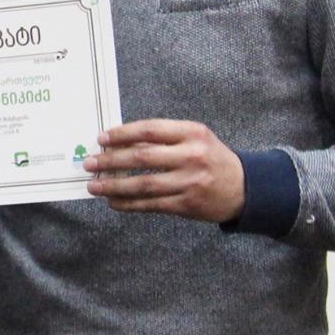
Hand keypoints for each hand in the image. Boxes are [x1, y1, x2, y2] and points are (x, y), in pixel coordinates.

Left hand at [84, 119, 245, 222]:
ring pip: (143, 185)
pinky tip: (113, 202)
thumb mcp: (195, 139)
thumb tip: (120, 143)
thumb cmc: (211, 158)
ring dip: (114, 186)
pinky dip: (129, 204)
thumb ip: (163, 138)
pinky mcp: (187, 205)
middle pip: (142, 158)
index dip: (122, 134)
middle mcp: (192, 156)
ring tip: (94, 186)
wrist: (244, 188)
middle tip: (89, 163)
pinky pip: (151, 205)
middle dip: (111, 161)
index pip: (149, 130)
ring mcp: (190, 182)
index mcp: (193, 133)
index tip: (101, 139)